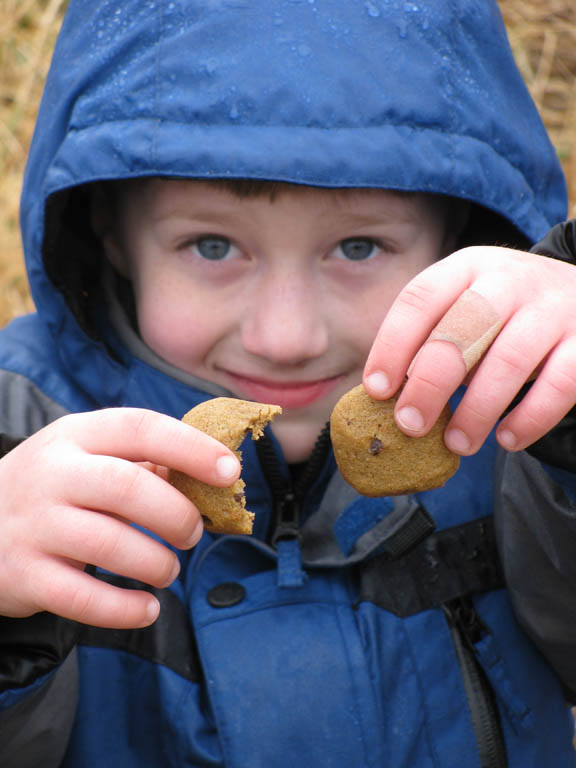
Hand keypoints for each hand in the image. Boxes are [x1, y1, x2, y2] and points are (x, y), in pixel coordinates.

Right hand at [0, 408, 239, 627]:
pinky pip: (83, 598)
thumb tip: (213, 481)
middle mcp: (52, 473)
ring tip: (168, 569)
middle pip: (128, 487)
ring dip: (156, 563)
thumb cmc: (59, 487)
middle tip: (193, 532)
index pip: (141, 428)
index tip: (230, 472)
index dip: (192, 448)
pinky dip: (125, 609)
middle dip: (176, 514)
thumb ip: (145, 464)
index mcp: (77, 435)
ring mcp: (34, 524)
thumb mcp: (90, 457)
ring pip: (109, 545)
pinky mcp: (24, 574)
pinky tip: (147, 608)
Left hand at [363, 246, 575, 454]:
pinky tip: (507, 439)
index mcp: (467, 267)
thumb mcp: (467, 309)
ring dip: (477, 410)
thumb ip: (433, 342)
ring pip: (509, 362)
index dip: (393, 346)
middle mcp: (510, 280)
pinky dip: (530, 418)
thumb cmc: (505, 315)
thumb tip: (391, 400)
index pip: (420, 299)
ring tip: (457, 444)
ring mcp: (554, 308)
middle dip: (429, 383)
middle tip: (410, 425)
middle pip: (462, 329)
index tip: (377, 390)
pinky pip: (560, 384)